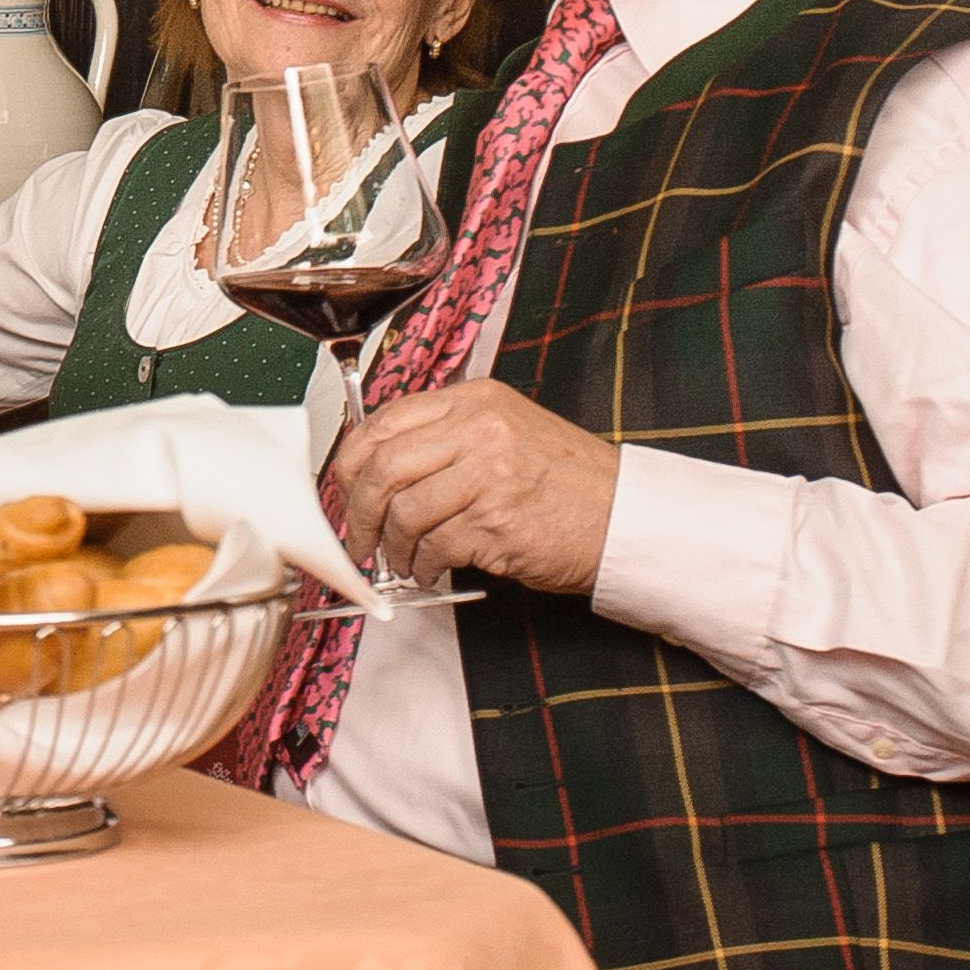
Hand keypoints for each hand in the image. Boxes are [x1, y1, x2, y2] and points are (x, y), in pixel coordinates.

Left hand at [328, 379, 619, 597]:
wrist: (623, 516)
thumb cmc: (566, 482)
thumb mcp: (505, 432)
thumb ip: (447, 439)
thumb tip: (378, 470)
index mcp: (473, 400)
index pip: (383, 422)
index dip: (352, 462)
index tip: (346, 490)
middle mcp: (478, 428)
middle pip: (383, 465)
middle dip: (359, 509)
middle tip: (358, 537)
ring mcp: (487, 472)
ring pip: (403, 509)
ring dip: (392, 545)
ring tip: (402, 560)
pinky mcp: (495, 520)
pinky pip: (433, 544)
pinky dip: (422, 564)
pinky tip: (431, 569)